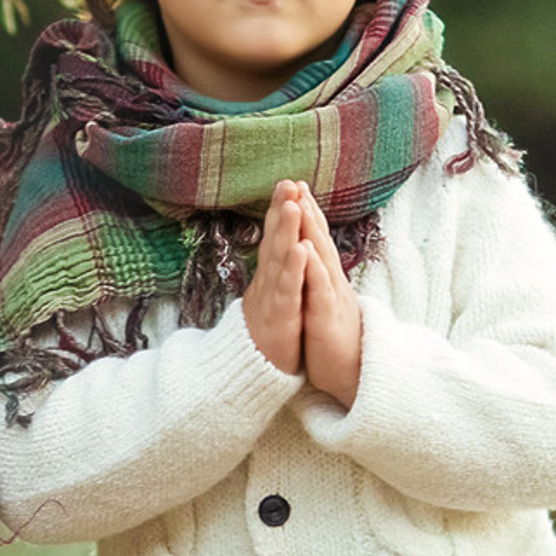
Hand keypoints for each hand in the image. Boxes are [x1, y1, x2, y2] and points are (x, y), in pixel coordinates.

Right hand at [243, 179, 310, 376]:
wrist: (255, 372)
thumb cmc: (270, 332)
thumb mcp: (273, 297)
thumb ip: (275, 271)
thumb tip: (280, 246)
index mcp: (271, 276)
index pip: (276, 237)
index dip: (280, 210)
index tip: (289, 183)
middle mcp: (268, 282)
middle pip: (275, 240)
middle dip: (280, 210)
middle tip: (287, 183)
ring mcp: (272, 298)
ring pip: (280, 260)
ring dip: (286, 231)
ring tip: (292, 205)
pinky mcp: (280, 317)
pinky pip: (288, 291)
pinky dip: (294, 269)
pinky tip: (301, 250)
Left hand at [289, 181, 363, 406]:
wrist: (351, 376)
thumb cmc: (332, 342)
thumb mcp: (322, 307)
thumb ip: (317, 283)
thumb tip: (311, 262)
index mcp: (325, 281)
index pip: (315, 242)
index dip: (306, 215)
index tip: (295, 188)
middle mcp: (331, 283)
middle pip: (319, 241)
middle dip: (308, 210)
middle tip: (296, 182)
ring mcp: (331, 298)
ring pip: (321, 258)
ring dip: (311, 230)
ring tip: (301, 203)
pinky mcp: (327, 317)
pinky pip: (319, 289)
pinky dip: (312, 268)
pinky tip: (305, 249)